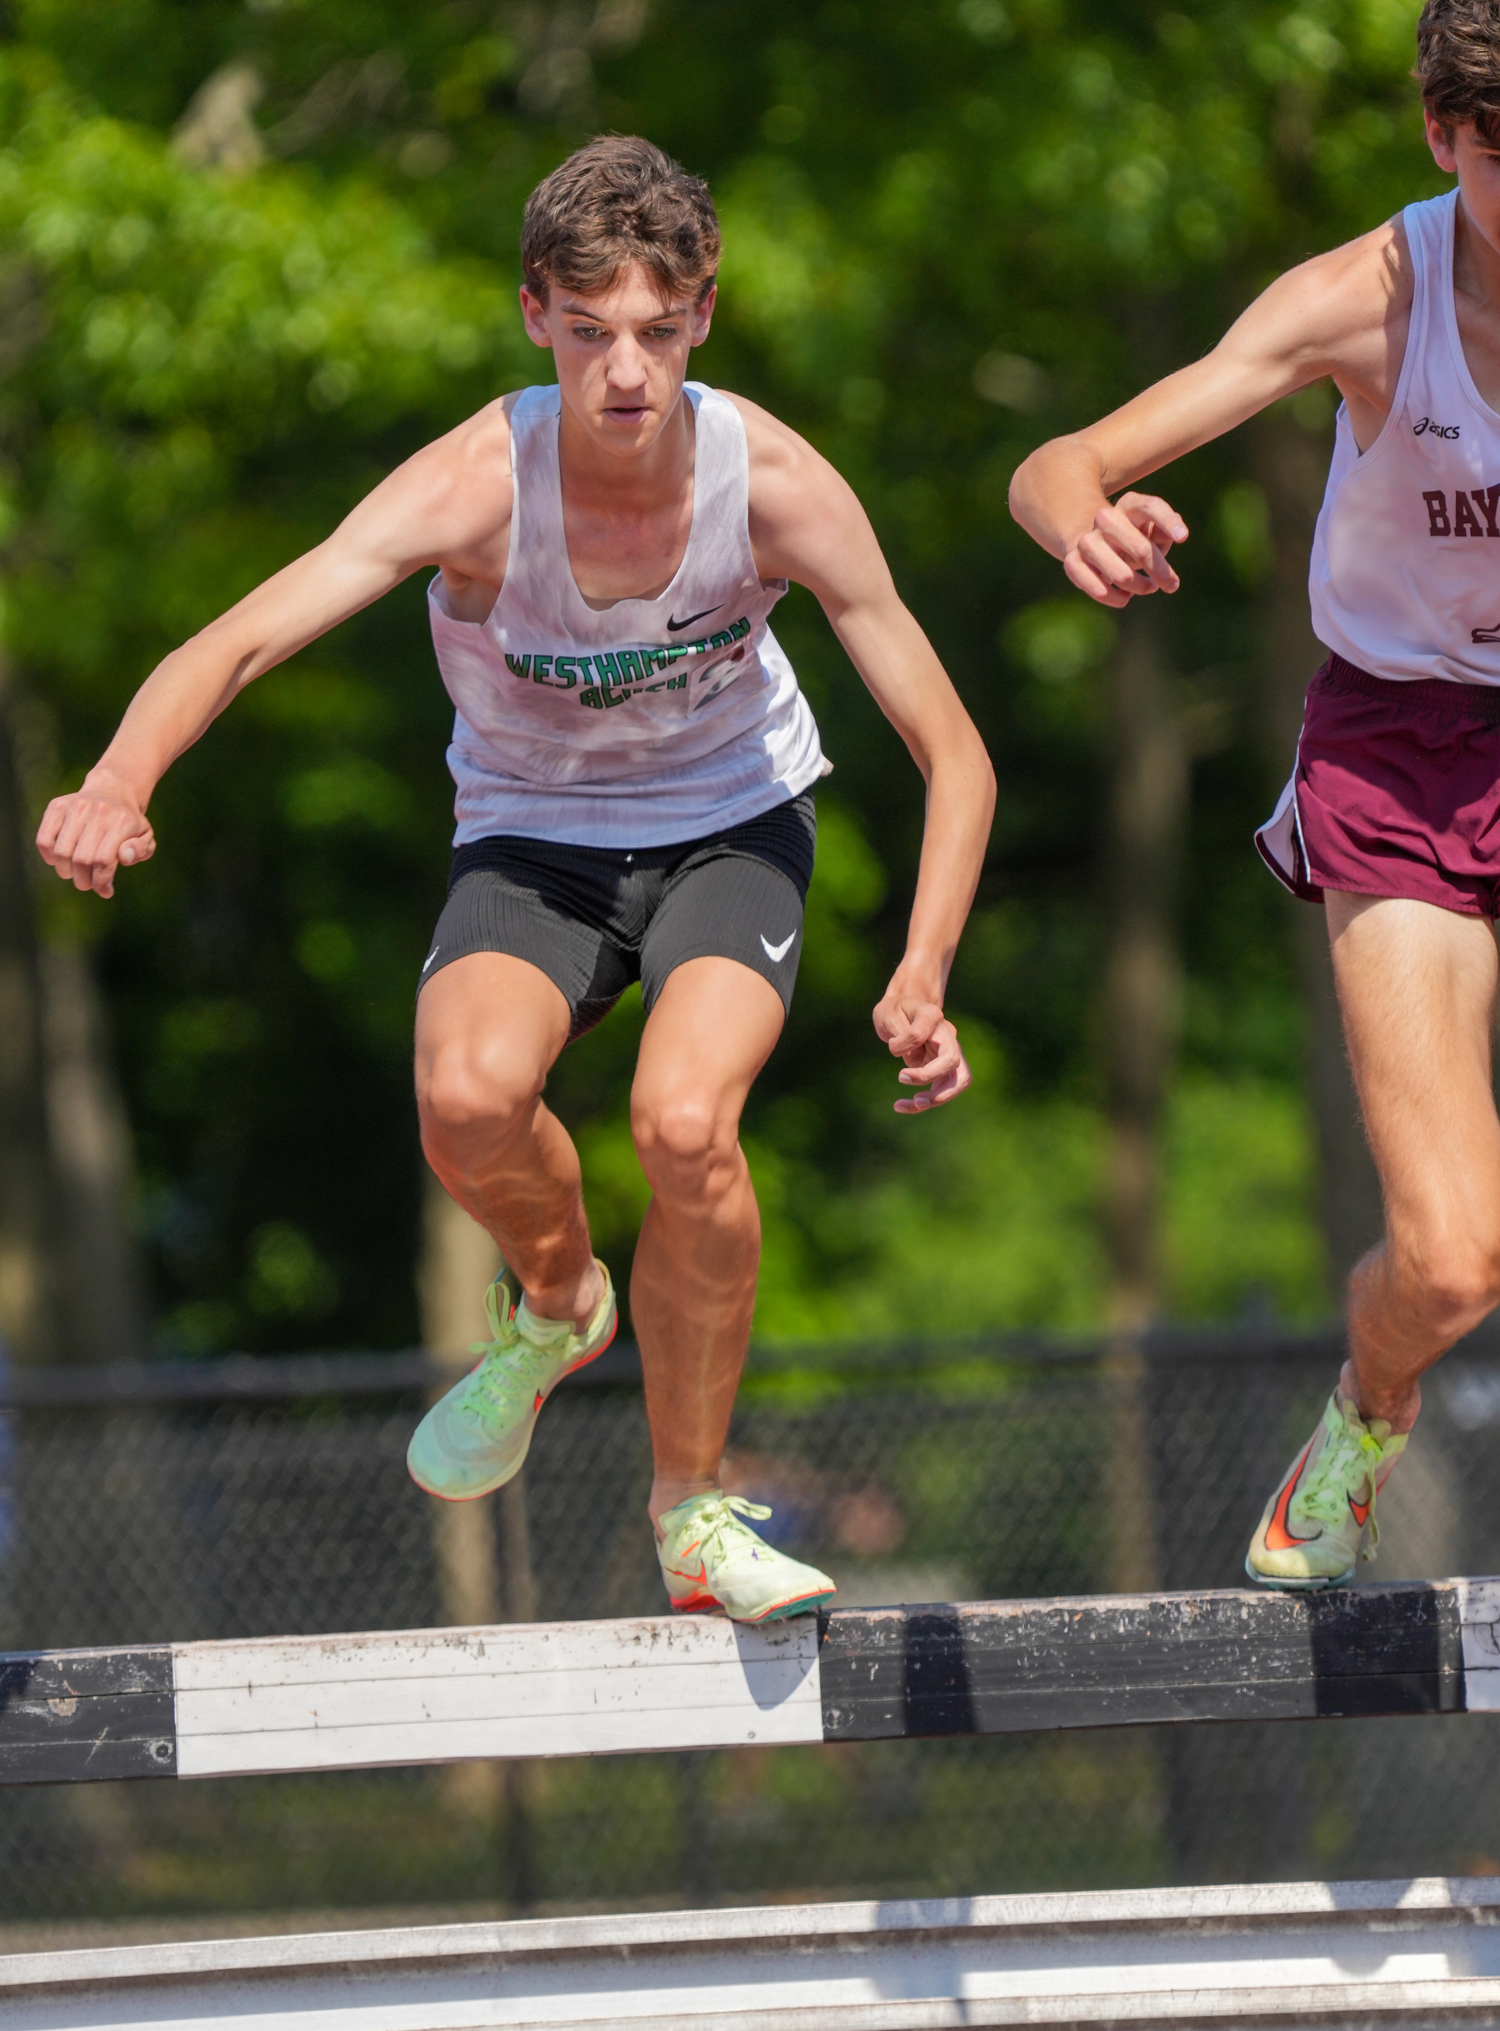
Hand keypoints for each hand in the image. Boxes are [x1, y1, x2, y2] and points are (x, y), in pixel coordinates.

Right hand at [36, 781, 155, 898]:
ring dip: (66, 871)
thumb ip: (140, 850)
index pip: (103, 861)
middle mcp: (98, 811)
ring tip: (75, 873)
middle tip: (87, 883)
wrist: (113, 791)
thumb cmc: (129, 823)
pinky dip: (49, 857)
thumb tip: (123, 857)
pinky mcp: (57, 806)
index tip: (104, 891)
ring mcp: (75, 806)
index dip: (100, 882)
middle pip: (81, 860)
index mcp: (122, 822)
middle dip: (83, 880)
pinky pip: (44, 840)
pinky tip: (59, 860)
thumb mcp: (145, 836)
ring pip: (61, 853)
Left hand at [872, 985, 972, 1113]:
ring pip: (958, 1081)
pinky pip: (944, 1090)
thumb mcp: (888, 1015)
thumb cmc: (895, 1011)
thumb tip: (914, 1058)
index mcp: (931, 1015)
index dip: (904, 1042)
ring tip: (914, 1103)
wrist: (906, 1010)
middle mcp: (947, 1035)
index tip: (892, 1044)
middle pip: (952, 1060)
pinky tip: (902, 1106)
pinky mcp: (944, 1069)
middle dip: (930, 1076)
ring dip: (937, 1097)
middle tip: (902, 1077)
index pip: (921, 1032)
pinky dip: (926, 1102)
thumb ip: (900, 1032)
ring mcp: (949, 1052)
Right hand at [1064, 491, 1187, 607]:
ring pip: (1121, 575)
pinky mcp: (1073, 561)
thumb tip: (1174, 536)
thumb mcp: (1151, 531)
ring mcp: (1087, 540)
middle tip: (1172, 585)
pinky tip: (1126, 598)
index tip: (1183, 538)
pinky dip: (1117, 598)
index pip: (1150, 507)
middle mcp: (1105, 518)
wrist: (1091, 542)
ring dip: (1140, 587)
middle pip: (1140, 548)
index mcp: (1128, 504)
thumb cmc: (1133, 538)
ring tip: (1149, 588)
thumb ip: (1164, 532)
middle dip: (1160, 571)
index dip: (1167, 521)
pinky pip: (1099, 589)